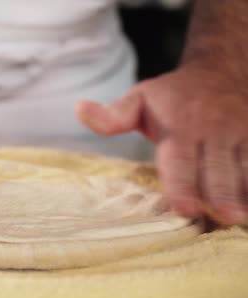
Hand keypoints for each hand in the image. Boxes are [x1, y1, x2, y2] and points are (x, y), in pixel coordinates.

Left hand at [76, 64, 247, 224]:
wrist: (220, 70)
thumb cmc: (172, 97)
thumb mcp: (138, 100)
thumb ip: (112, 115)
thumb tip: (78, 109)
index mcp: (180, 127)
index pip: (180, 161)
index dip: (182, 184)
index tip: (185, 207)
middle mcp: (214, 131)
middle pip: (216, 170)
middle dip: (219, 193)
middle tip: (223, 217)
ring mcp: (242, 133)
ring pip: (245, 167)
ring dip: (244, 192)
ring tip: (241, 217)